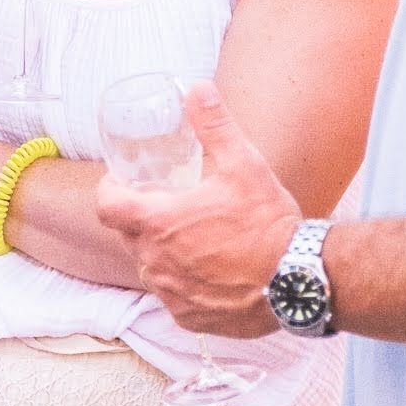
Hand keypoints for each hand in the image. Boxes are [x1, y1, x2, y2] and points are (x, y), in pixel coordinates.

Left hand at [97, 82, 298, 337]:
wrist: (298, 281)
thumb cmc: (268, 223)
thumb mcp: (243, 165)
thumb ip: (214, 125)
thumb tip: (197, 89)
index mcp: (158, 223)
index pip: (106, 207)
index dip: (109, 191)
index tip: (123, 184)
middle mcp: (156, 262)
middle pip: (129, 236)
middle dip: (143, 219)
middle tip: (170, 205)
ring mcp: (170, 293)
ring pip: (151, 267)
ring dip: (164, 251)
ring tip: (194, 237)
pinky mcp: (188, 317)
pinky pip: (172, 296)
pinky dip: (183, 281)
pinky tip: (210, 270)